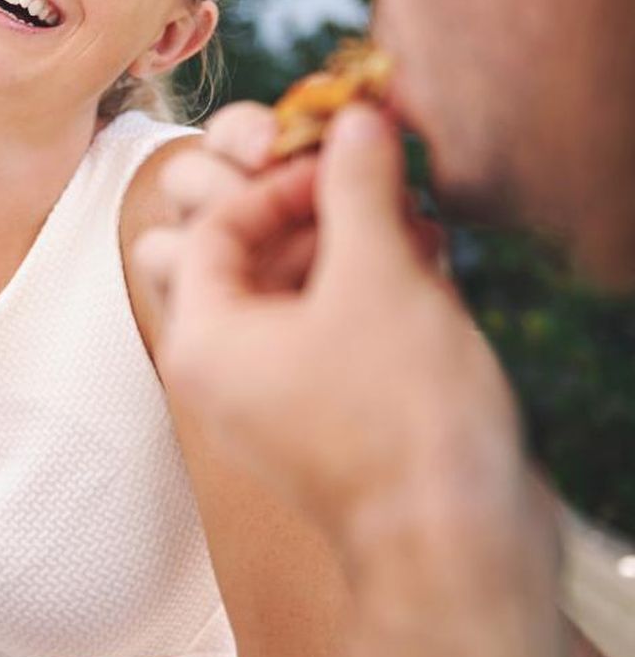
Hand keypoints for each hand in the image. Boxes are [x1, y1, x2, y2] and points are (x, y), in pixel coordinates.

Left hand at [140, 105, 523, 542]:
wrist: (455, 541)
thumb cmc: (400, 414)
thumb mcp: (375, 277)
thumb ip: (353, 185)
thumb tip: (353, 115)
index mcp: (200, 335)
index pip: (210, 221)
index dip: (276, 178)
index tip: (340, 164)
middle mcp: (219, 362)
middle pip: (220, 250)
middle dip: (285, 207)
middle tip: (344, 188)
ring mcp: (268, 385)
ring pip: (277, 282)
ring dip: (333, 240)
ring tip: (404, 221)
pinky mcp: (319, 401)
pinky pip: (319, 321)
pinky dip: (359, 282)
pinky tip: (423, 257)